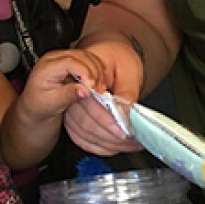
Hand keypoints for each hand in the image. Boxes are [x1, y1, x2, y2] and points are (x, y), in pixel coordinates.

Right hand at [63, 36, 143, 154]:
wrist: (110, 56)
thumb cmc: (118, 58)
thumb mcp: (128, 68)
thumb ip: (127, 91)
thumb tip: (127, 114)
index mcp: (82, 76)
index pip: (91, 104)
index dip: (108, 120)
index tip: (125, 130)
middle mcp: (72, 93)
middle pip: (85, 123)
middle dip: (111, 137)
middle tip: (133, 140)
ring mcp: (71, 108)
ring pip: (84, 135)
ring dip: (108, 144)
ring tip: (130, 144)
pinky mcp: (75, 120)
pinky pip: (83, 140)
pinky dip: (101, 147)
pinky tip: (116, 146)